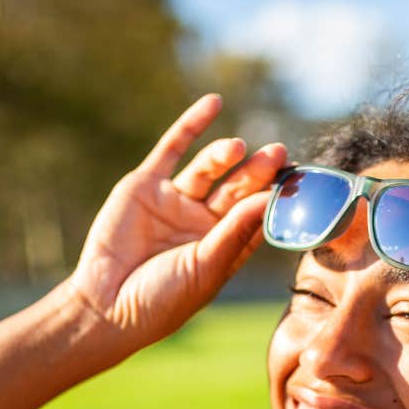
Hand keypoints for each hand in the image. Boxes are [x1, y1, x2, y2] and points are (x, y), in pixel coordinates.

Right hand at [70, 94, 287, 346]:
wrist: (108, 305)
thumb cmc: (164, 298)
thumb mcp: (207, 265)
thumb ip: (236, 230)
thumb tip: (269, 197)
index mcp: (225, 248)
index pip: (258, 216)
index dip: (278, 199)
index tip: (300, 183)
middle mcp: (203, 223)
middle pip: (238, 189)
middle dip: (259, 172)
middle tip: (279, 153)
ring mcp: (176, 202)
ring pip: (209, 169)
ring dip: (226, 155)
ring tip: (240, 148)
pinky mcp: (146, 185)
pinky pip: (172, 149)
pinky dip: (192, 125)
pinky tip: (213, 104)